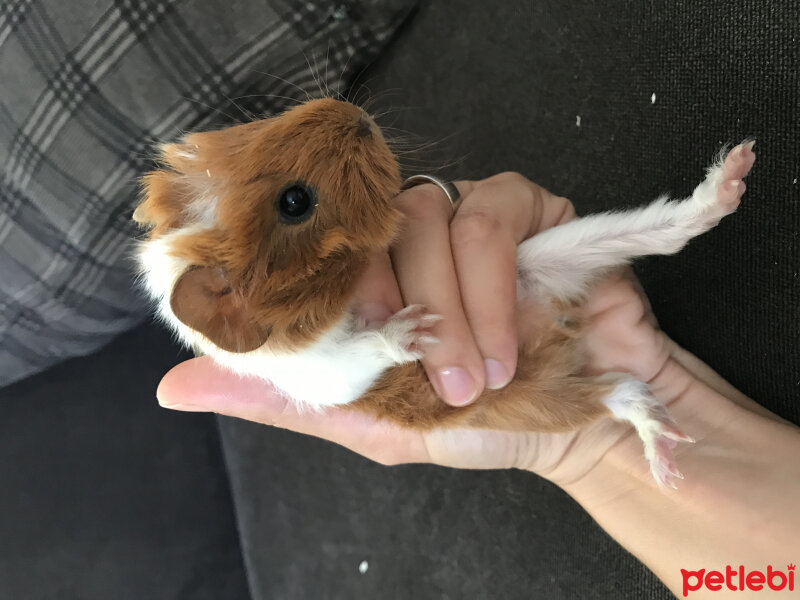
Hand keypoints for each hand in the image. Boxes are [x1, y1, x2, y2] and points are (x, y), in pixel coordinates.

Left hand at [155, 174, 681, 487]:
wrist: (581, 425)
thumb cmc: (479, 420)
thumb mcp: (374, 418)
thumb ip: (287, 396)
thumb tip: (174, 387)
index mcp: (374, 271)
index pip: (323, 238)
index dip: (324, 277)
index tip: (351, 334)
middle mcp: (417, 233)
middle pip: (377, 222)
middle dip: (404, 304)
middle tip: (434, 379)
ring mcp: (471, 211)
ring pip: (433, 211)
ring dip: (454, 305)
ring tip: (478, 378)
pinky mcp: (533, 209)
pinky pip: (497, 211)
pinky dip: (494, 283)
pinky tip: (512, 342)